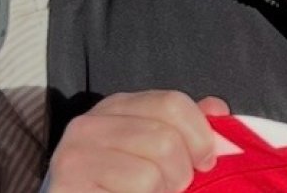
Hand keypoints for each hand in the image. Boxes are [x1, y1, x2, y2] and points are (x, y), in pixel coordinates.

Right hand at [43, 91, 229, 192]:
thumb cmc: (123, 181)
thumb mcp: (154, 147)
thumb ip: (185, 127)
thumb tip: (217, 110)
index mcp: (117, 107)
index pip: (172, 103)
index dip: (200, 135)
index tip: (206, 160)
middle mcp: (89, 124)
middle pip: (164, 139)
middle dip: (180, 173)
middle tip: (170, 187)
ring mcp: (74, 157)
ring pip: (149, 174)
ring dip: (161, 192)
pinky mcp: (69, 187)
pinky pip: (134, 192)